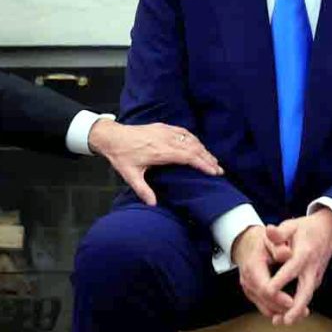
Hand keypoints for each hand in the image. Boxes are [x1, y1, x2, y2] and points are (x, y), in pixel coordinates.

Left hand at [88, 119, 221, 205]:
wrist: (112, 136)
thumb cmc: (121, 155)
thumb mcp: (130, 175)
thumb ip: (143, 190)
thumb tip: (153, 204)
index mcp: (160, 151)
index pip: (188, 156)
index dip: (203, 164)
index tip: (214, 171)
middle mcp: (165, 139)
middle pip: (193, 147)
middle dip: (208, 158)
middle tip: (219, 169)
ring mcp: (164, 131)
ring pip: (190, 139)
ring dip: (203, 149)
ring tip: (212, 160)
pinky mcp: (162, 126)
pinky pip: (183, 131)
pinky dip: (193, 139)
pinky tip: (198, 145)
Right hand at [231, 225, 293, 317]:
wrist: (246, 244)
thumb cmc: (262, 242)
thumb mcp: (270, 239)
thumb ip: (278, 245)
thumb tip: (286, 252)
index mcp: (252, 266)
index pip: (264, 287)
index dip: (278, 296)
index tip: (293, 301)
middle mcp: (248, 280)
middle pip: (265, 301)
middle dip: (284, 308)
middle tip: (303, 311)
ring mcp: (248, 288)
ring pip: (265, 307)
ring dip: (283, 312)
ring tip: (302, 313)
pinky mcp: (252, 294)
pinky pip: (264, 307)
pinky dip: (278, 311)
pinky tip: (292, 311)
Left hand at [262, 209, 331, 324]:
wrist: (328, 232)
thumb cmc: (306, 229)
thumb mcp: (291, 226)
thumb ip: (279, 232)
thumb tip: (269, 231)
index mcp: (304, 254)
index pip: (292, 269)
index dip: (281, 280)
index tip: (269, 290)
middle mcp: (311, 268)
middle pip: (305, 291)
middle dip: (296, 307)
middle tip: (285, 320)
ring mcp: (315, 276)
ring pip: (307, 297)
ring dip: (297, 311)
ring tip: (283, 322)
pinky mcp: (314, 281)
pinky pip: (306, 296)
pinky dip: (298, 307)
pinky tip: (287, 315)